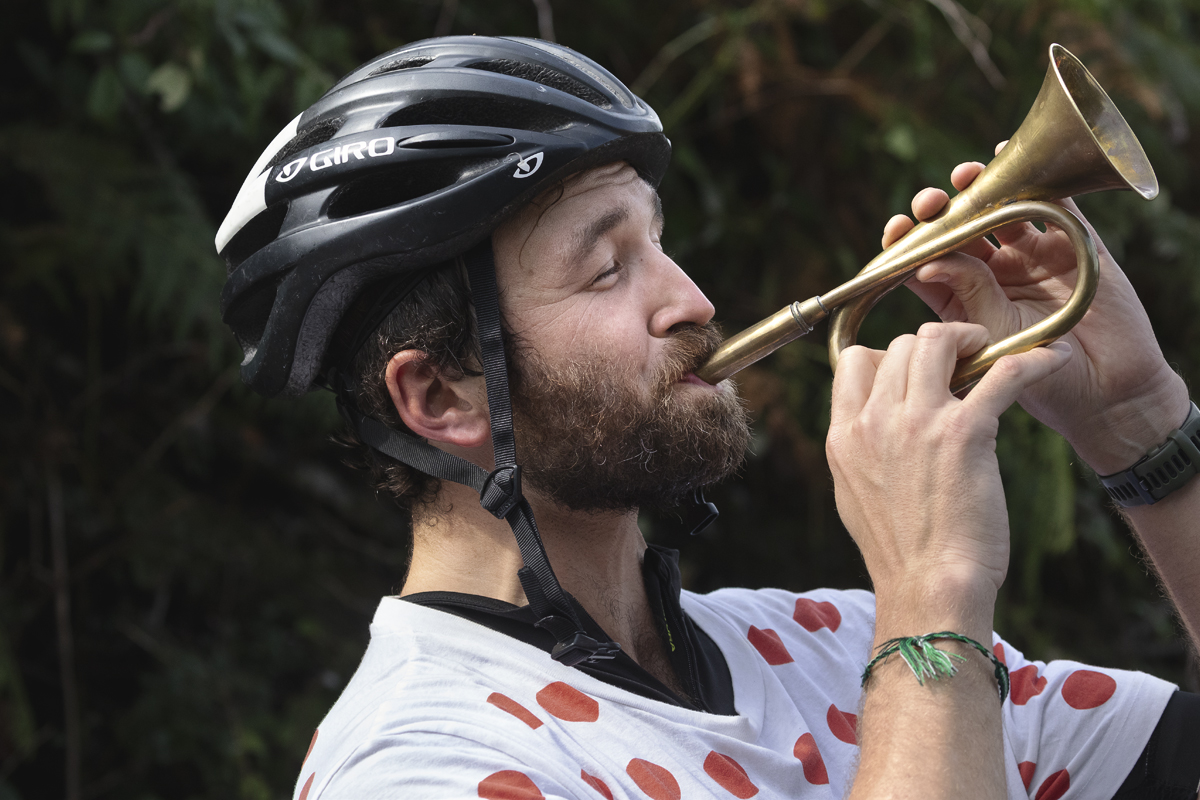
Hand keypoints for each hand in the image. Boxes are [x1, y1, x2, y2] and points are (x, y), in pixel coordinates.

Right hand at [826, 322, 1070, 607]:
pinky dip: (1033, 360)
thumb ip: (860, 450)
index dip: (887, 355)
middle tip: (962, 360)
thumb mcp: (853, 492)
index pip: (856, 360)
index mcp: (844, 435)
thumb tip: (873, 425)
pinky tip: (1050, 360)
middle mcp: (875, 421)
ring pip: (938, 340)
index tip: (913, 373)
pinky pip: (1003, 372)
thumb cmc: (899, 552)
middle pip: (900, 344)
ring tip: (990, 352)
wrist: (928, 586)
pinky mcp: (965, 431)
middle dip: (933, 346)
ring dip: (969, 338)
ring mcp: (918, 422)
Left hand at [887, 147, 1188, 473]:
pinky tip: (1006, 155)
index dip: (908, 240)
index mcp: (962, 298)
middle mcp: (993, 271)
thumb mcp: (996, 337)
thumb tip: (926, 263)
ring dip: (979, 187)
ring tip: (964, 177)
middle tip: (931, 203)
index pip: (926, 260)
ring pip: (1000, 209)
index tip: (897, 228)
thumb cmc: (1042, 381)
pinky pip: (1054, 202)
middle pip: (958, 228)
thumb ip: (968, 296)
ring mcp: (1033, 254)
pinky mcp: (1074, 243)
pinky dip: (1034, 178)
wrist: (1108, 394)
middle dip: (939, 209)